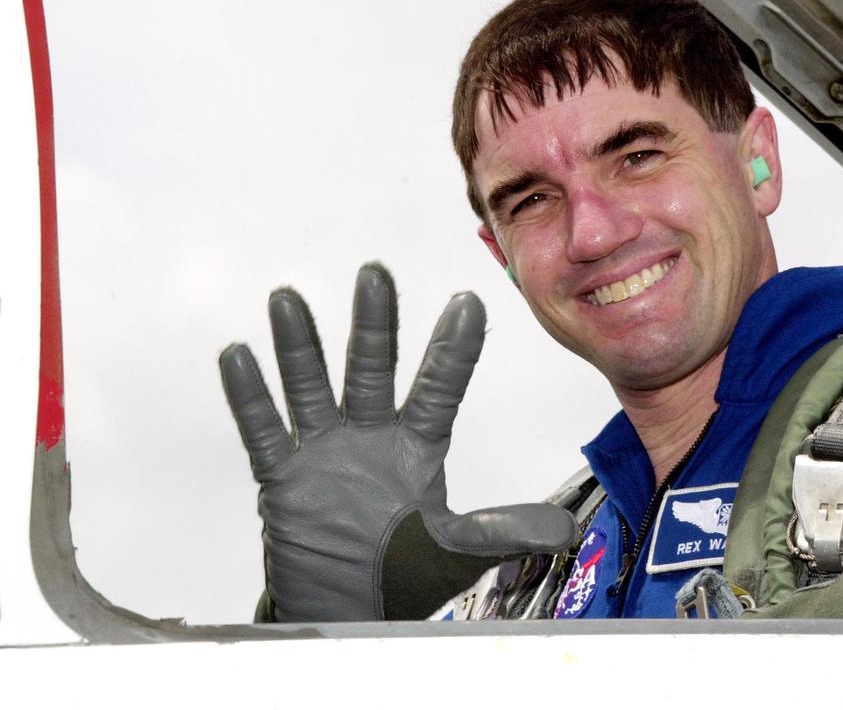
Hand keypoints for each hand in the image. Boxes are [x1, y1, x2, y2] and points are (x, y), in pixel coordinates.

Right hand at [219, 263, 574, 621]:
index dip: (452, 350)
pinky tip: (238, 356)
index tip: (468, 302)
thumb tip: (564, 530)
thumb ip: (503, 532)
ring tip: (288, 299)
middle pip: (372, 371)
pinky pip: (265, 432)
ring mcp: (325, 453)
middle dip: (373, 325)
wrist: (347, 609)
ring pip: (311, 388)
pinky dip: (251, 398)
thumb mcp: (458, 552)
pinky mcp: (284, 478)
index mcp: (417, 448)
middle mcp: (371, 438)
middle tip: (376, 273)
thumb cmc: (406, 572)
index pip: (438, 389)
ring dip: (300, 347)